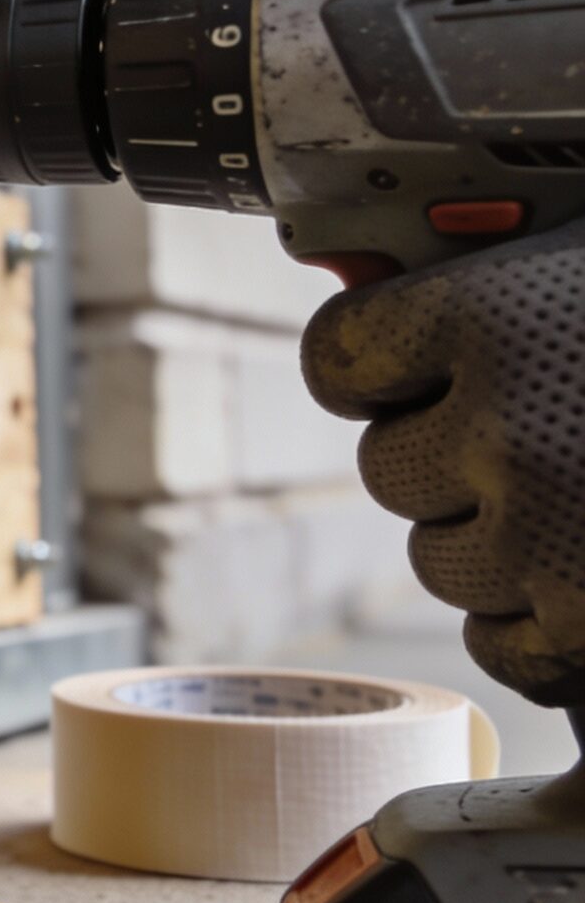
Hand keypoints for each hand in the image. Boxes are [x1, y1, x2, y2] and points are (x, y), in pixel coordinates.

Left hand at [301, 221, 584, 706]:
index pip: (343, 358)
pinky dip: (547, 627)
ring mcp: (547, 537)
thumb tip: (354, 266)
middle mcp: (506, 427)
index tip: (422, 369)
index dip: (385, 368)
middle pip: (391, 469)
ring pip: (440, 562)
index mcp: (501, 312)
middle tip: (561, 436)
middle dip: (458, 461)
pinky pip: (501, 643)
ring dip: (504, 543)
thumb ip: (495, 259)